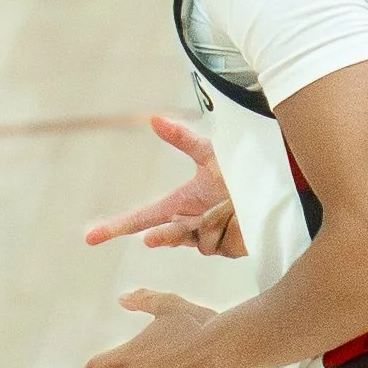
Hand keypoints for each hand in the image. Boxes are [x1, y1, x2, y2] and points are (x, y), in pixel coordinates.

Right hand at [84, 113, 243, 257]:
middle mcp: (188, 225)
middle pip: (165, 236)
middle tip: (157, 235)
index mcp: (178, 205)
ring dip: (208, 221)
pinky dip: (226, 227)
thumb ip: (181, 139)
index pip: (142, 219)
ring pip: (194, 240)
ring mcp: (206, 239)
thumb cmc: (241, 170)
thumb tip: (154, 119)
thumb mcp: (209, 153)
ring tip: (228, 206)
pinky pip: (216, 242)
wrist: (275, 185)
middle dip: (164, 234)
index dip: (116, 228)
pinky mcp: (226, 249)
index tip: (91, 237)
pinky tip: (239, 217)